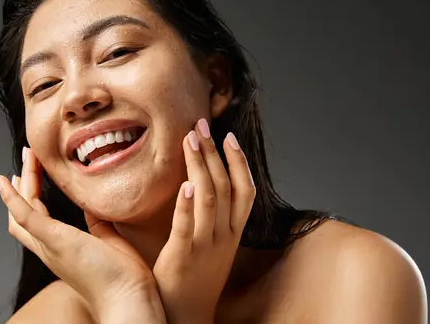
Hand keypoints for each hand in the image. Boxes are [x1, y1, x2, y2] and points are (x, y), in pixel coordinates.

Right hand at [0, 147, 160, 317]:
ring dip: (21, 182)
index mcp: (61, 249)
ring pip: (23, 211)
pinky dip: (11, 198)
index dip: (28, 199)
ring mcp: (49, 245)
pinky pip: (25, 215)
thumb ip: (97, 224)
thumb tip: (92, 205)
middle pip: (23, 215)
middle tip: (25, 158)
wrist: (128, 300)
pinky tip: (4, 180)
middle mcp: (49, 249)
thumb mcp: (109, 241)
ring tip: (26, 155)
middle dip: (22, 185)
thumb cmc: (123, 278)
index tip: (29, 176)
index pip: (37, 221)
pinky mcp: (55, 240)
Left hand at [152, 118, 255, 323]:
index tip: (228, 137)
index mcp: (233, 232)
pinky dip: (187, 204)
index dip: (239, 162)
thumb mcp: (213, 245)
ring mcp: (206, 246)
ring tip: (190, 139)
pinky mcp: (183, 257)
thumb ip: (208, 216)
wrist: (187, 315)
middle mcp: (225, 236)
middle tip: (201, 124)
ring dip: (201, 165)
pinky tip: (184, 183)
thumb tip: (194, 185)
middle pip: (226, 186)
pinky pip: (188, 226)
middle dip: (214, 152)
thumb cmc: (196, 277)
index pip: (245, 191)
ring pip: (210, 198)